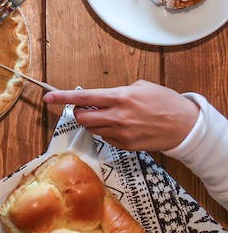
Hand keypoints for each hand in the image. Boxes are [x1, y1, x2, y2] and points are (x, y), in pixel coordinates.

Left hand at [43, 80, 198, 150]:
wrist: (185, 126)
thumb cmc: (165, 102)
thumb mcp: (141, 87)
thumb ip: (117, 92)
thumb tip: (101, 98)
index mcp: (120, 97)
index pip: (84, 98)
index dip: (63, 98)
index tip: (48, 98)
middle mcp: (117, 116)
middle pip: (82, 118)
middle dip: (79, 113)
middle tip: (85, 109)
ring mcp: (120, 133)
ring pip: (92, 129)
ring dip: (94, 122)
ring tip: (109, 116)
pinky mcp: (124, 145)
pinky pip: (105, 138)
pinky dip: (106, 132)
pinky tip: (120, 126)